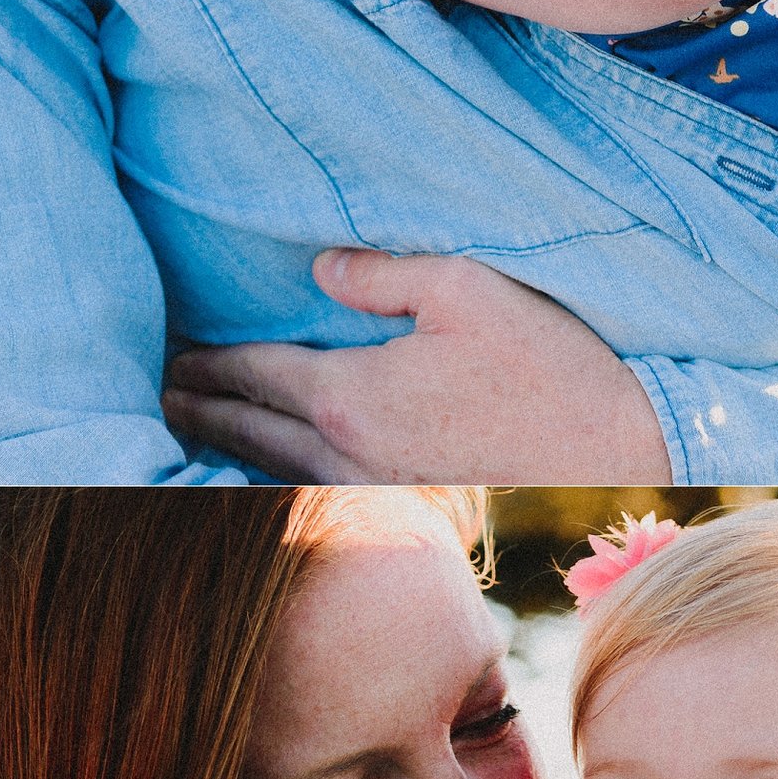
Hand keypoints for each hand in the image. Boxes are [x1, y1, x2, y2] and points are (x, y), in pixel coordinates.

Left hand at [164, 249, 673, 485]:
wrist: (620, 450)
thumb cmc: (548, 364)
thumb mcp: (466, 288)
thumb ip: (382, 274)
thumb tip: (319, 269)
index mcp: (352, 396)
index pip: (255, 376)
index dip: (205, 366)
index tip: (168, 362)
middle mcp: (349, 456)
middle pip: (249, 434)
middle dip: (198, 412)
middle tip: (156, 399)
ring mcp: (377, 492)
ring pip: (277, 473)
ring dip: (228, 452)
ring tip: (193, 434)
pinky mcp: (409, 509)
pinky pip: (317, 496)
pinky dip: (276, 483)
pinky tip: (269, 477)